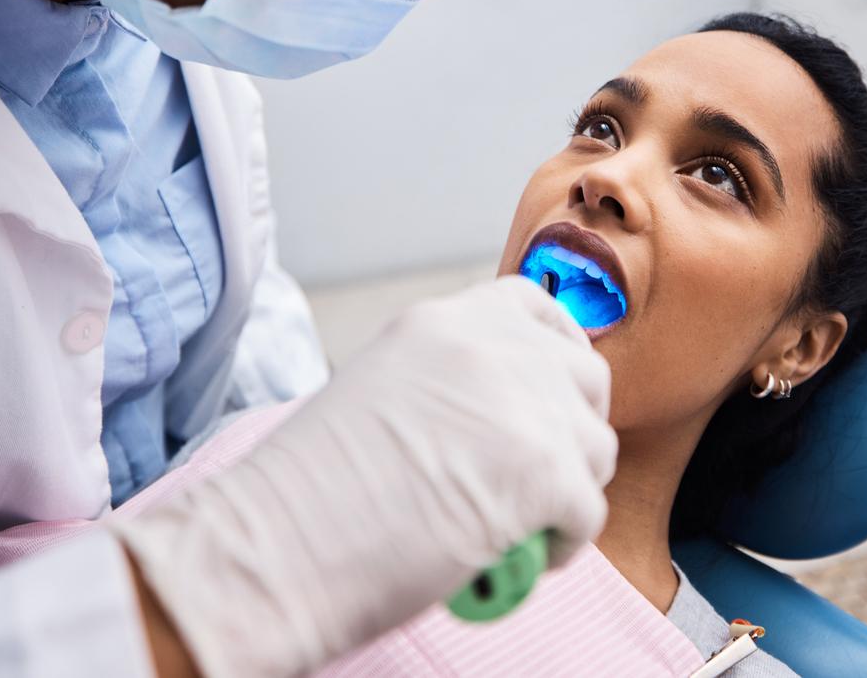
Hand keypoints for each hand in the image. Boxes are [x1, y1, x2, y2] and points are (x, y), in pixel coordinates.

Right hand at [114, 276, 616, 676]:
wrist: (270, 548)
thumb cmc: (306, 493)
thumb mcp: (382, 390)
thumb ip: (448, 384)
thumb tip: (499, 417)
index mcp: (443, 322)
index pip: (536, 309)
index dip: (559, 353)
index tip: (554, 394)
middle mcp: (490, 348)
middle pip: (584, 376)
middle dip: (575, 427)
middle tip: (543, 474)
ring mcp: (522, 406)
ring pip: (596, 446)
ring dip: (573, 489)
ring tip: (525, 525)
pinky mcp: (543, 473)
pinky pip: (589, 510)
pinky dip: (566, 543)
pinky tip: (520, 558)